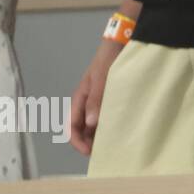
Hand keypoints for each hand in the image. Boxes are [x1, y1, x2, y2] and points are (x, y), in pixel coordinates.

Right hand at [70, 37, 123, 155]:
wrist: (121, 41)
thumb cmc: (109, 58)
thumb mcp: (103, 78)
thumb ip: (97, 99)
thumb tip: (90, 124)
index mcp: (80, 98)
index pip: (72, 126)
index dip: (78, 141)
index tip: (90, 152)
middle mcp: (87, 101)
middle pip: (82, 128)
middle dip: (88, 142)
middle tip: (104, 152)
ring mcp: (99, 100)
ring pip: (94, 124)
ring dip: (99, 135)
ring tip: (112, 145)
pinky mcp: (110, 97)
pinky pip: (106, 115)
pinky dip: (109, 125)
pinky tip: (120, 130)